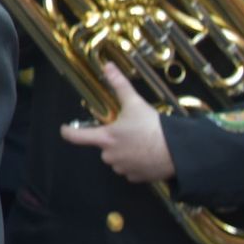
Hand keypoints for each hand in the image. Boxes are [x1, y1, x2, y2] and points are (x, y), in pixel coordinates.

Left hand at [61, 62, 174, 182]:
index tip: (65, 128)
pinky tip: (147, 154)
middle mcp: (110, 155)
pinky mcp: (137, 178)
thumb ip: (119, 85)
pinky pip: (131, 170)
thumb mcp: (134, 103)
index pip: (75, 137)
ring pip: (117, 159)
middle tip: (129, 131)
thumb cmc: (152, 127)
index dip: (68, 131)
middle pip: (103, 146)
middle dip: (113, 139)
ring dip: (124, 152)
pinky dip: (136, 163)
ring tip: (141, 142)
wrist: (178, 151)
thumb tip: (108, 66)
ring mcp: (123, 168)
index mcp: (105, 138)